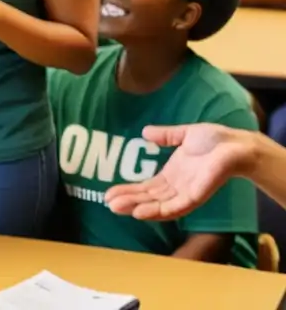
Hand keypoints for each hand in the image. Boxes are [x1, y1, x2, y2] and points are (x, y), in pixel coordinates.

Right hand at [105, 124, 255, 220]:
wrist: (236, 144)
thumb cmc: (215, 140)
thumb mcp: (184, 134)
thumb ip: (165, 135)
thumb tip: (145, 132)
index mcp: (172, 175)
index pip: (146, 187)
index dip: (128, 190)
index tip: (109, 193)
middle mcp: (177, 188)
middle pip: (148, 198)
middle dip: (127, 200)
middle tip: (107, 203)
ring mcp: (185, 194)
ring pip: (156, 205)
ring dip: (136, 207)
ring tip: (117, 208)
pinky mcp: (195, 197)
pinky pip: (174, 208)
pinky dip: (157, 211)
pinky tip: (140, 212)